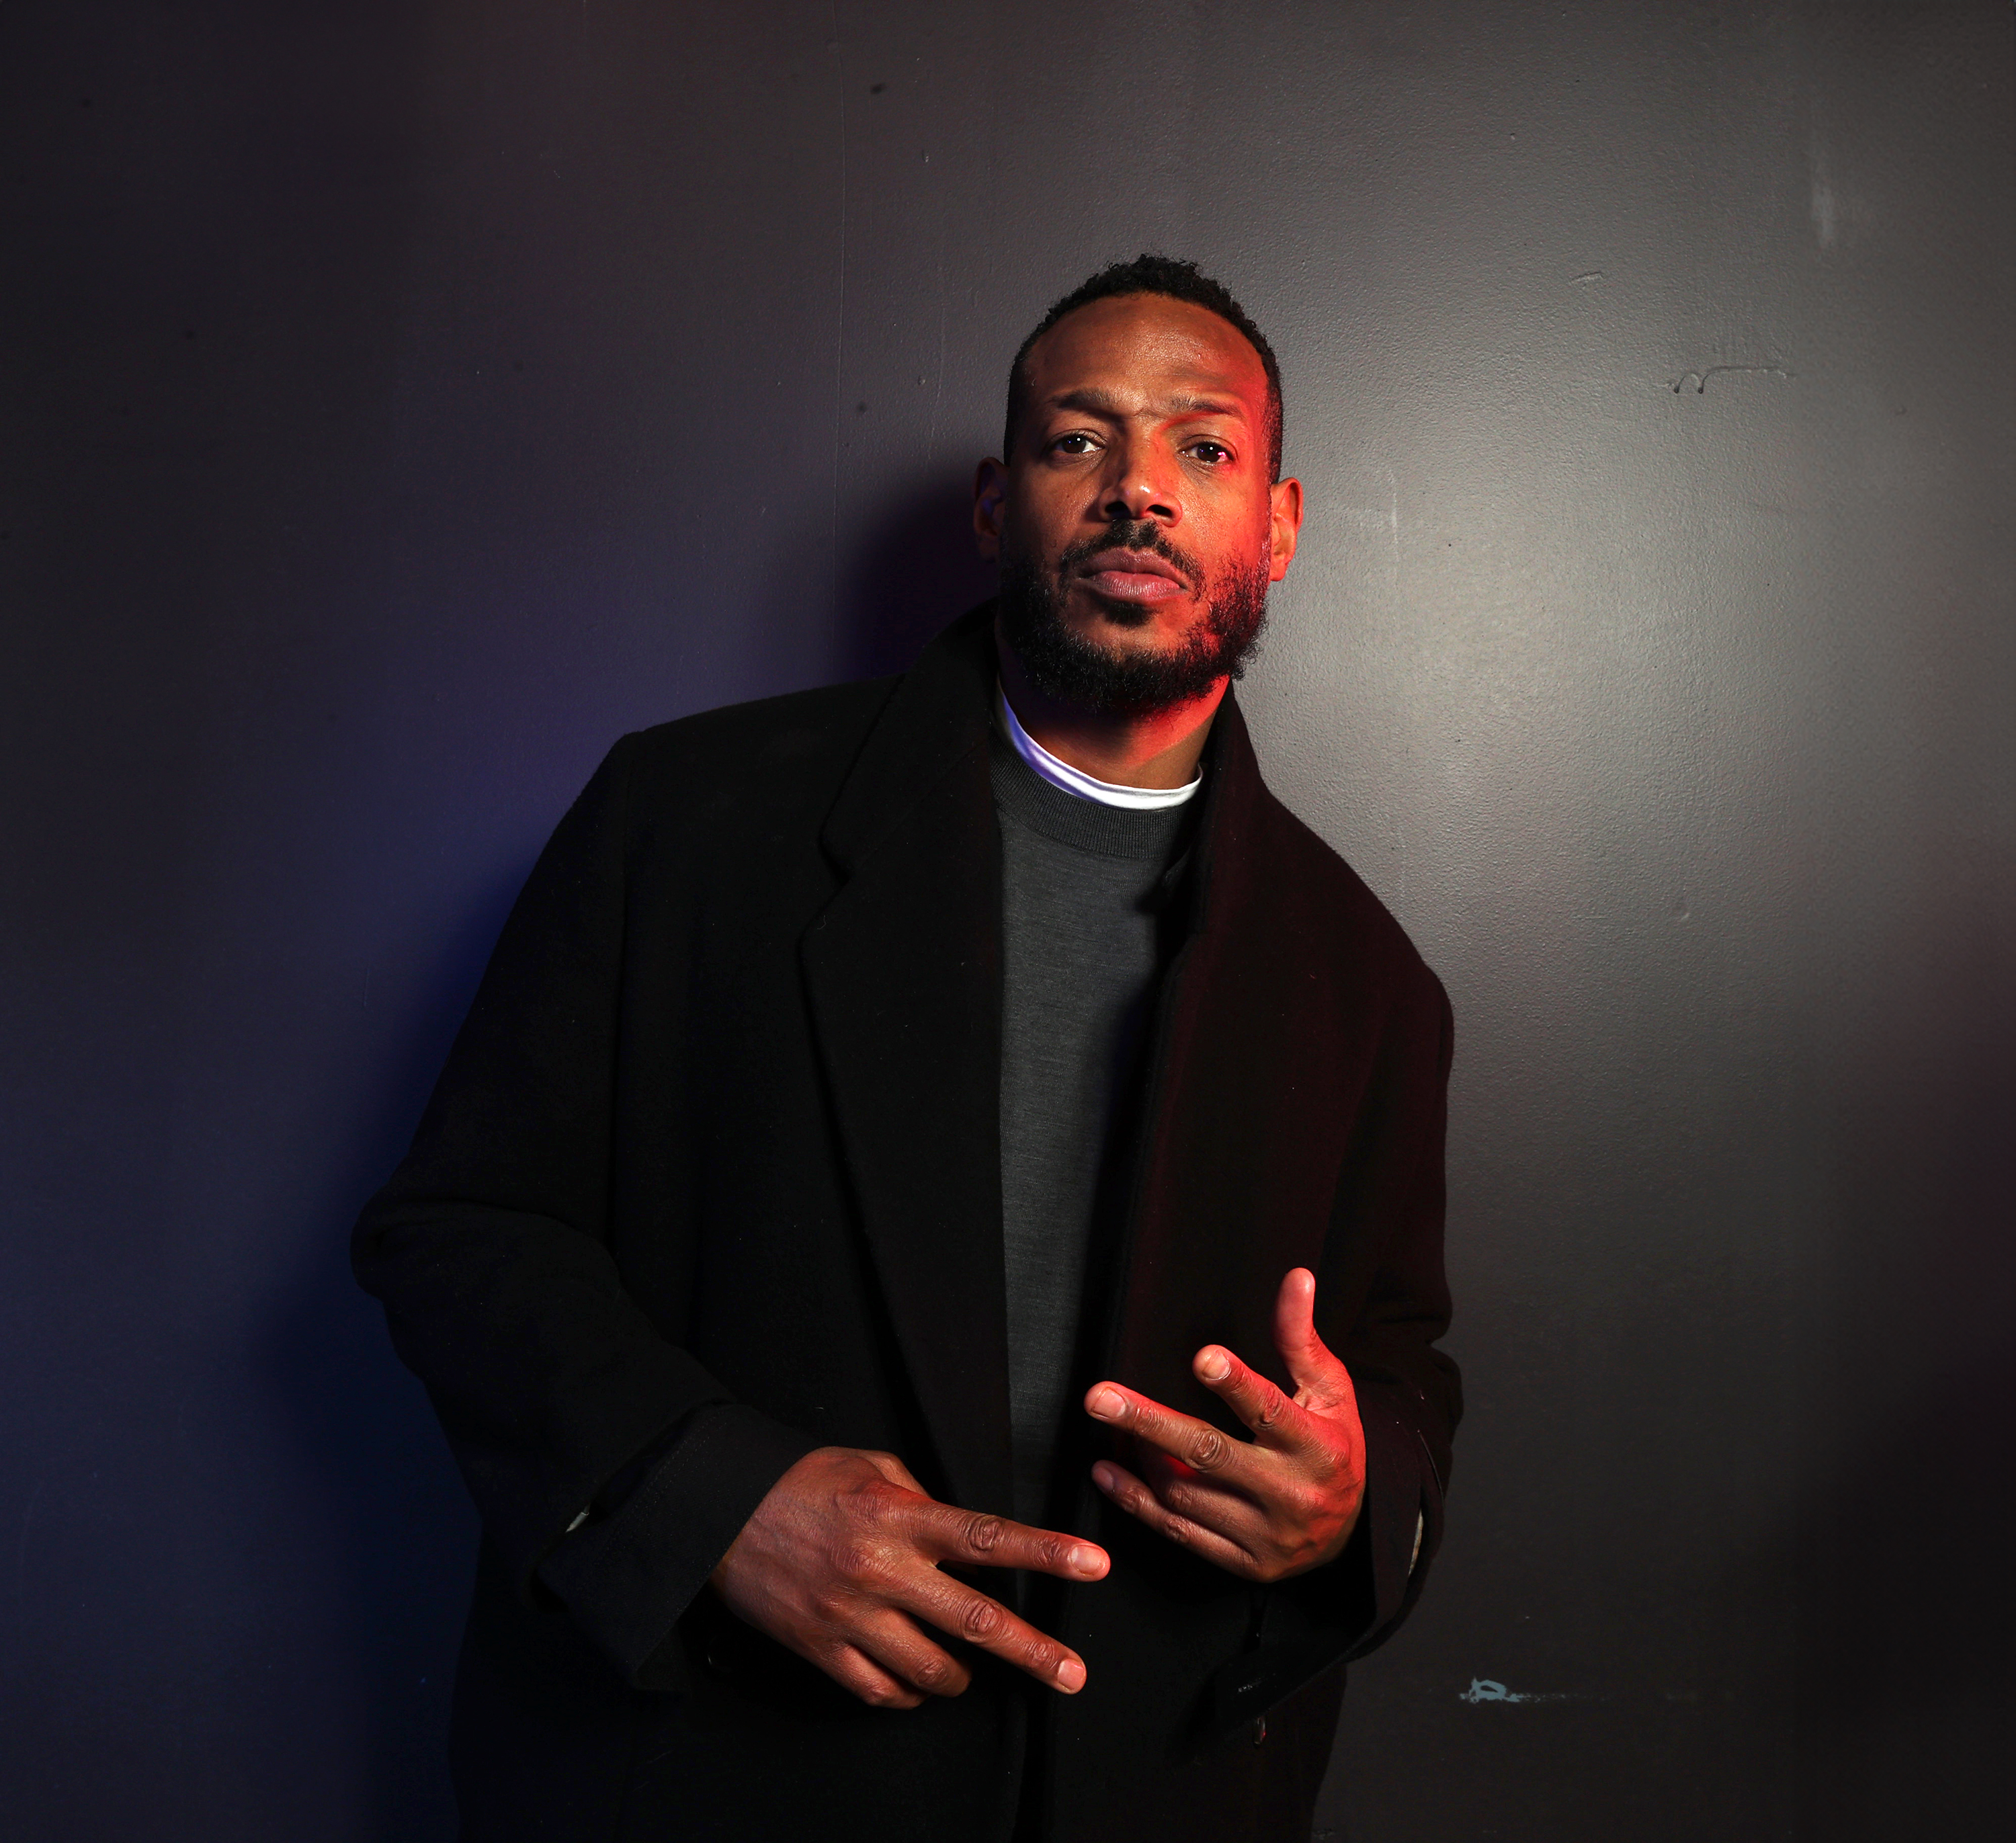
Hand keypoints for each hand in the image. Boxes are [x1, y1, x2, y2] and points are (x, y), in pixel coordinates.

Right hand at [709, 1446, 1108, 1708]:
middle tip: (1072, 1674)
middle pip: (975, 1621)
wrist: (718, 1511)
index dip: (1047, 1552)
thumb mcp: (873, 1465)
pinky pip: (880, 1692)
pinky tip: (915, 1682)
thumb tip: (966, 1538)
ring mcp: (851, 1616)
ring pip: (932, 1671)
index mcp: (899, 1516)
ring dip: (962, 1676)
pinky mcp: (821, 1649)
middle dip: (1033, 1652)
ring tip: (971, 1671)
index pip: (989, 1537)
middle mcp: (882, 1570)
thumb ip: (925, 1499)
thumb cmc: (801, 1481)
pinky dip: (907, 1693)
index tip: (1093, 1565)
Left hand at [1083, 1267, 1364, 1582]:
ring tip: (1115, 1420)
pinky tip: (1108, 1471)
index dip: (1237, 1384)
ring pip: (1185, 1494)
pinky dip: (1136, 1500)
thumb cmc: (1333, 1445)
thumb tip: (1295, 1278)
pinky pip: (1178, 1532)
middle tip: (1099, 1397)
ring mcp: (1265, 1536)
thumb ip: (1302, 1339)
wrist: (1350, 1535)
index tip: (1203, 1357)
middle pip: (1210, 1454)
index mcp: (1319, 1448)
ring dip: (1142, 1455)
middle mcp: (1292, 1495)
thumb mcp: (1331, 1391)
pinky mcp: (1243, 1564)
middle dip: (1149, 1423)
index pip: (1272, 1411)